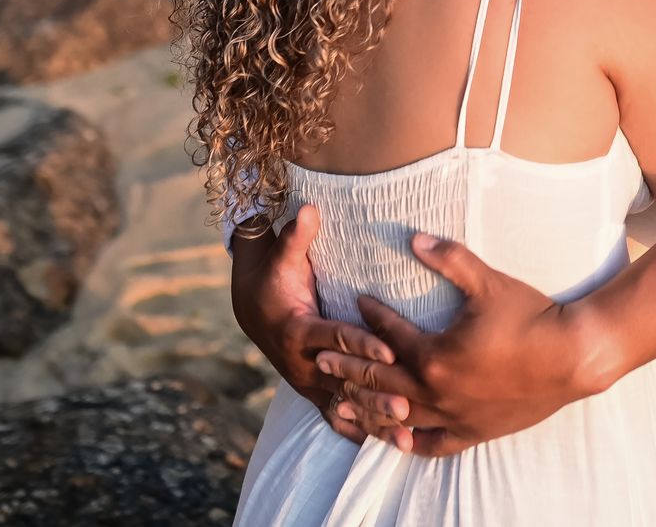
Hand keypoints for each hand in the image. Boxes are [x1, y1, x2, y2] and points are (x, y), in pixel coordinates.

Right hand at [230, 203, 395, 444]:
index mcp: (299, 329)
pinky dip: (361, 431)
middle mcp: (304, 362)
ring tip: (406, 437)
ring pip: (344, 405)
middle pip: (344, 380)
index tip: (390, 351)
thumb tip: (310, 208)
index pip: (335, 337)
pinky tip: (388, 446)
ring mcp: (309, 381)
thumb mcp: (279, 256)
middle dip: (374, 394)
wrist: (248, 308)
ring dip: (373, 421)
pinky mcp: (316, 390)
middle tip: (407, 406)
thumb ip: (297, 236)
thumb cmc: (270, 277)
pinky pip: (339, 415)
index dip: (361, 344)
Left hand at [315, 233, 605, 457]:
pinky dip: (411, 441)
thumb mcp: (488, 282)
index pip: (389, 334)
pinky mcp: (473, 432)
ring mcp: (453, 416)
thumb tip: (414, 238)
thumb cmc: (531, 315)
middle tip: (320, 358)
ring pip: (397, 416)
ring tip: (340, 402)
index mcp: (433, 355)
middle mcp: (435, 391)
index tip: (358, 300)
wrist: (572, 356)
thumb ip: (449, 259)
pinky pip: (433, 444)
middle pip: (379, 380)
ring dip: (366, 408)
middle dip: (347, 367)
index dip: (371, 315)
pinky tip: (399, 438)